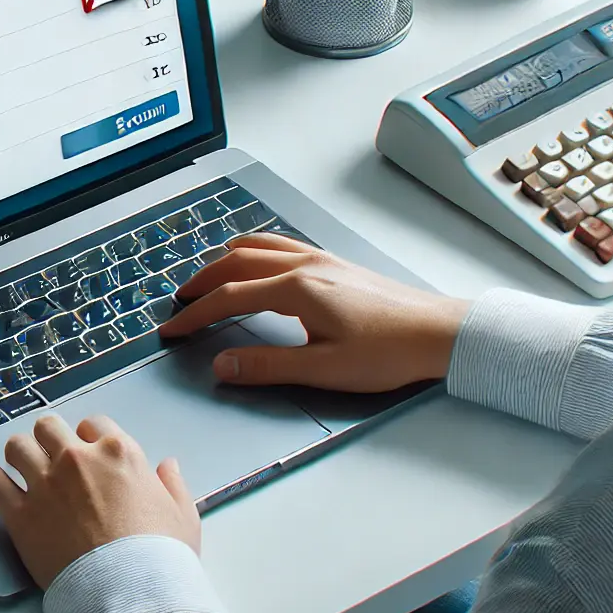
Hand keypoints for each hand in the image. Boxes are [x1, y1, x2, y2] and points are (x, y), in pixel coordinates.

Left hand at [0, 414, 198, 589]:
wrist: (131, 593)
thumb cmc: (162, 556)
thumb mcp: (183, 516)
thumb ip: (173, 484)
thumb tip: (167, 465)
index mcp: (119, 453)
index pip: (93, 423)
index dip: (89, 439)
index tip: (88, 456)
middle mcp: (77, 460)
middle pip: (48, 427)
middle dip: (49, 440)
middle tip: (51, 461)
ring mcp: (46, 485)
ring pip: (16, 446)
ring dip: (19, 457)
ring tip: (24, 473)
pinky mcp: (20, 515)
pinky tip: (2, 492)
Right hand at [157, 233, 469, 391]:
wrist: (440, 333)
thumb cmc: (388, 353)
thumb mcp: (324, 369)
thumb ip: (268, 367)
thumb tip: (221, 366)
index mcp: (296, 290)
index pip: (230, 298)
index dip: (195, 314)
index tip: (171, 330)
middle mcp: (305, 266)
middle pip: (237, 263)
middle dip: (202, 281)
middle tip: (179, 300)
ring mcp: (322, 260)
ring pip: (260, 246)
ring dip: (227, 258)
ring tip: (209, 272)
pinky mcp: (337, 263)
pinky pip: (283, 244)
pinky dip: (257, 247)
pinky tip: (260, 258)